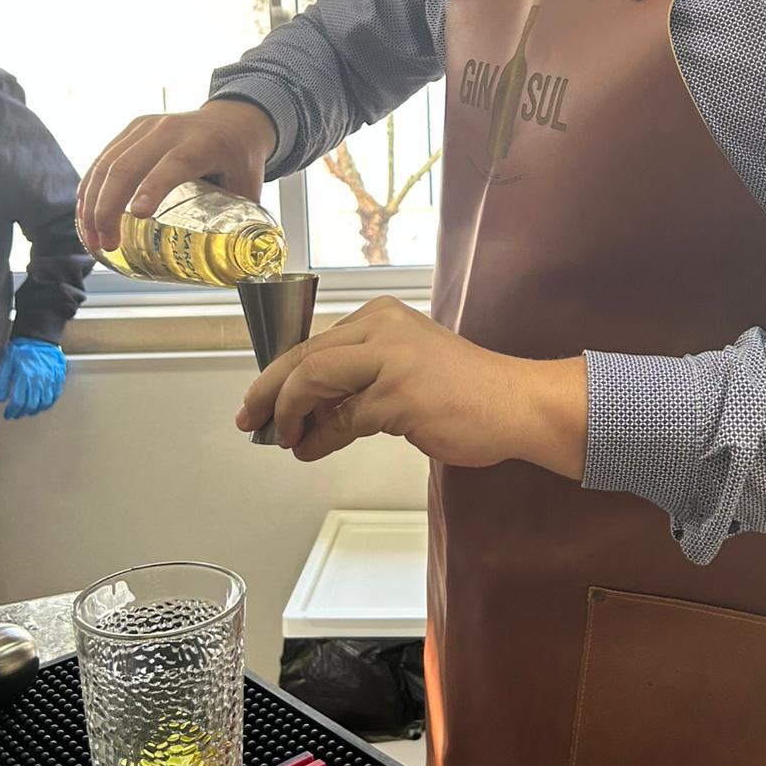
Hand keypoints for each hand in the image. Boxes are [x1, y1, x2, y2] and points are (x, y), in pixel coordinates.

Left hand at [0, 337, 66, 420]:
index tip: (8, 414)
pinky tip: (42, 404)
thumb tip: (1, 397)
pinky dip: (48, 403)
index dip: (12, 411)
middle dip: (22, 413)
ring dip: (35, 410)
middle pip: (31, 404)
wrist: (39, 337)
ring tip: (29, 411)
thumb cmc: (22, 348)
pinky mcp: (58, 377)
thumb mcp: (6, 362)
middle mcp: (39, 378)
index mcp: (24, 375)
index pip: (18, 401)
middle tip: (17, 414)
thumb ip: (2, 380)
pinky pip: (55, 395)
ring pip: (44, 402)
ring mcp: (50, 378)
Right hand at [77, 100, 277, 252]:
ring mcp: (147, 127)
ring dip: (93, 203)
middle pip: (129, 165)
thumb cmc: (241, 156)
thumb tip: (237, 268)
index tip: (139, 215)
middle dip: (109, 209)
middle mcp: (171, 130)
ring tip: (93, 238)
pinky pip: (103, 158)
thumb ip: (242, 223)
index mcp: (204, 142)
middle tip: (107, 244)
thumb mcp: (250, 186)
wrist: (234, 118)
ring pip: (108, 163)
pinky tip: (85, 214)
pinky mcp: (132, 130)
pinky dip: (90, 187)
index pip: (175, 163)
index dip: (154, 187)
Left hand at [236, 296, 588, 474]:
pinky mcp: (398, 396)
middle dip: (268, 392)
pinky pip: (342, 420)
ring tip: (284, 438)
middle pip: (303, 357)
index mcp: (380, 316)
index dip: (277, 374)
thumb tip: (307, 407)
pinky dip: (319, 438)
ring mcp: (390, 360)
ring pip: (313, 382)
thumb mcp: (404, 364)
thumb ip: (358, 377)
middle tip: (250, 419)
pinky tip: (311, 449)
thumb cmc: (465, 389)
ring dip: (290, 415)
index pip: (312, 342)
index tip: (258, 400)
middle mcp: (382, 328)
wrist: (515, 402)